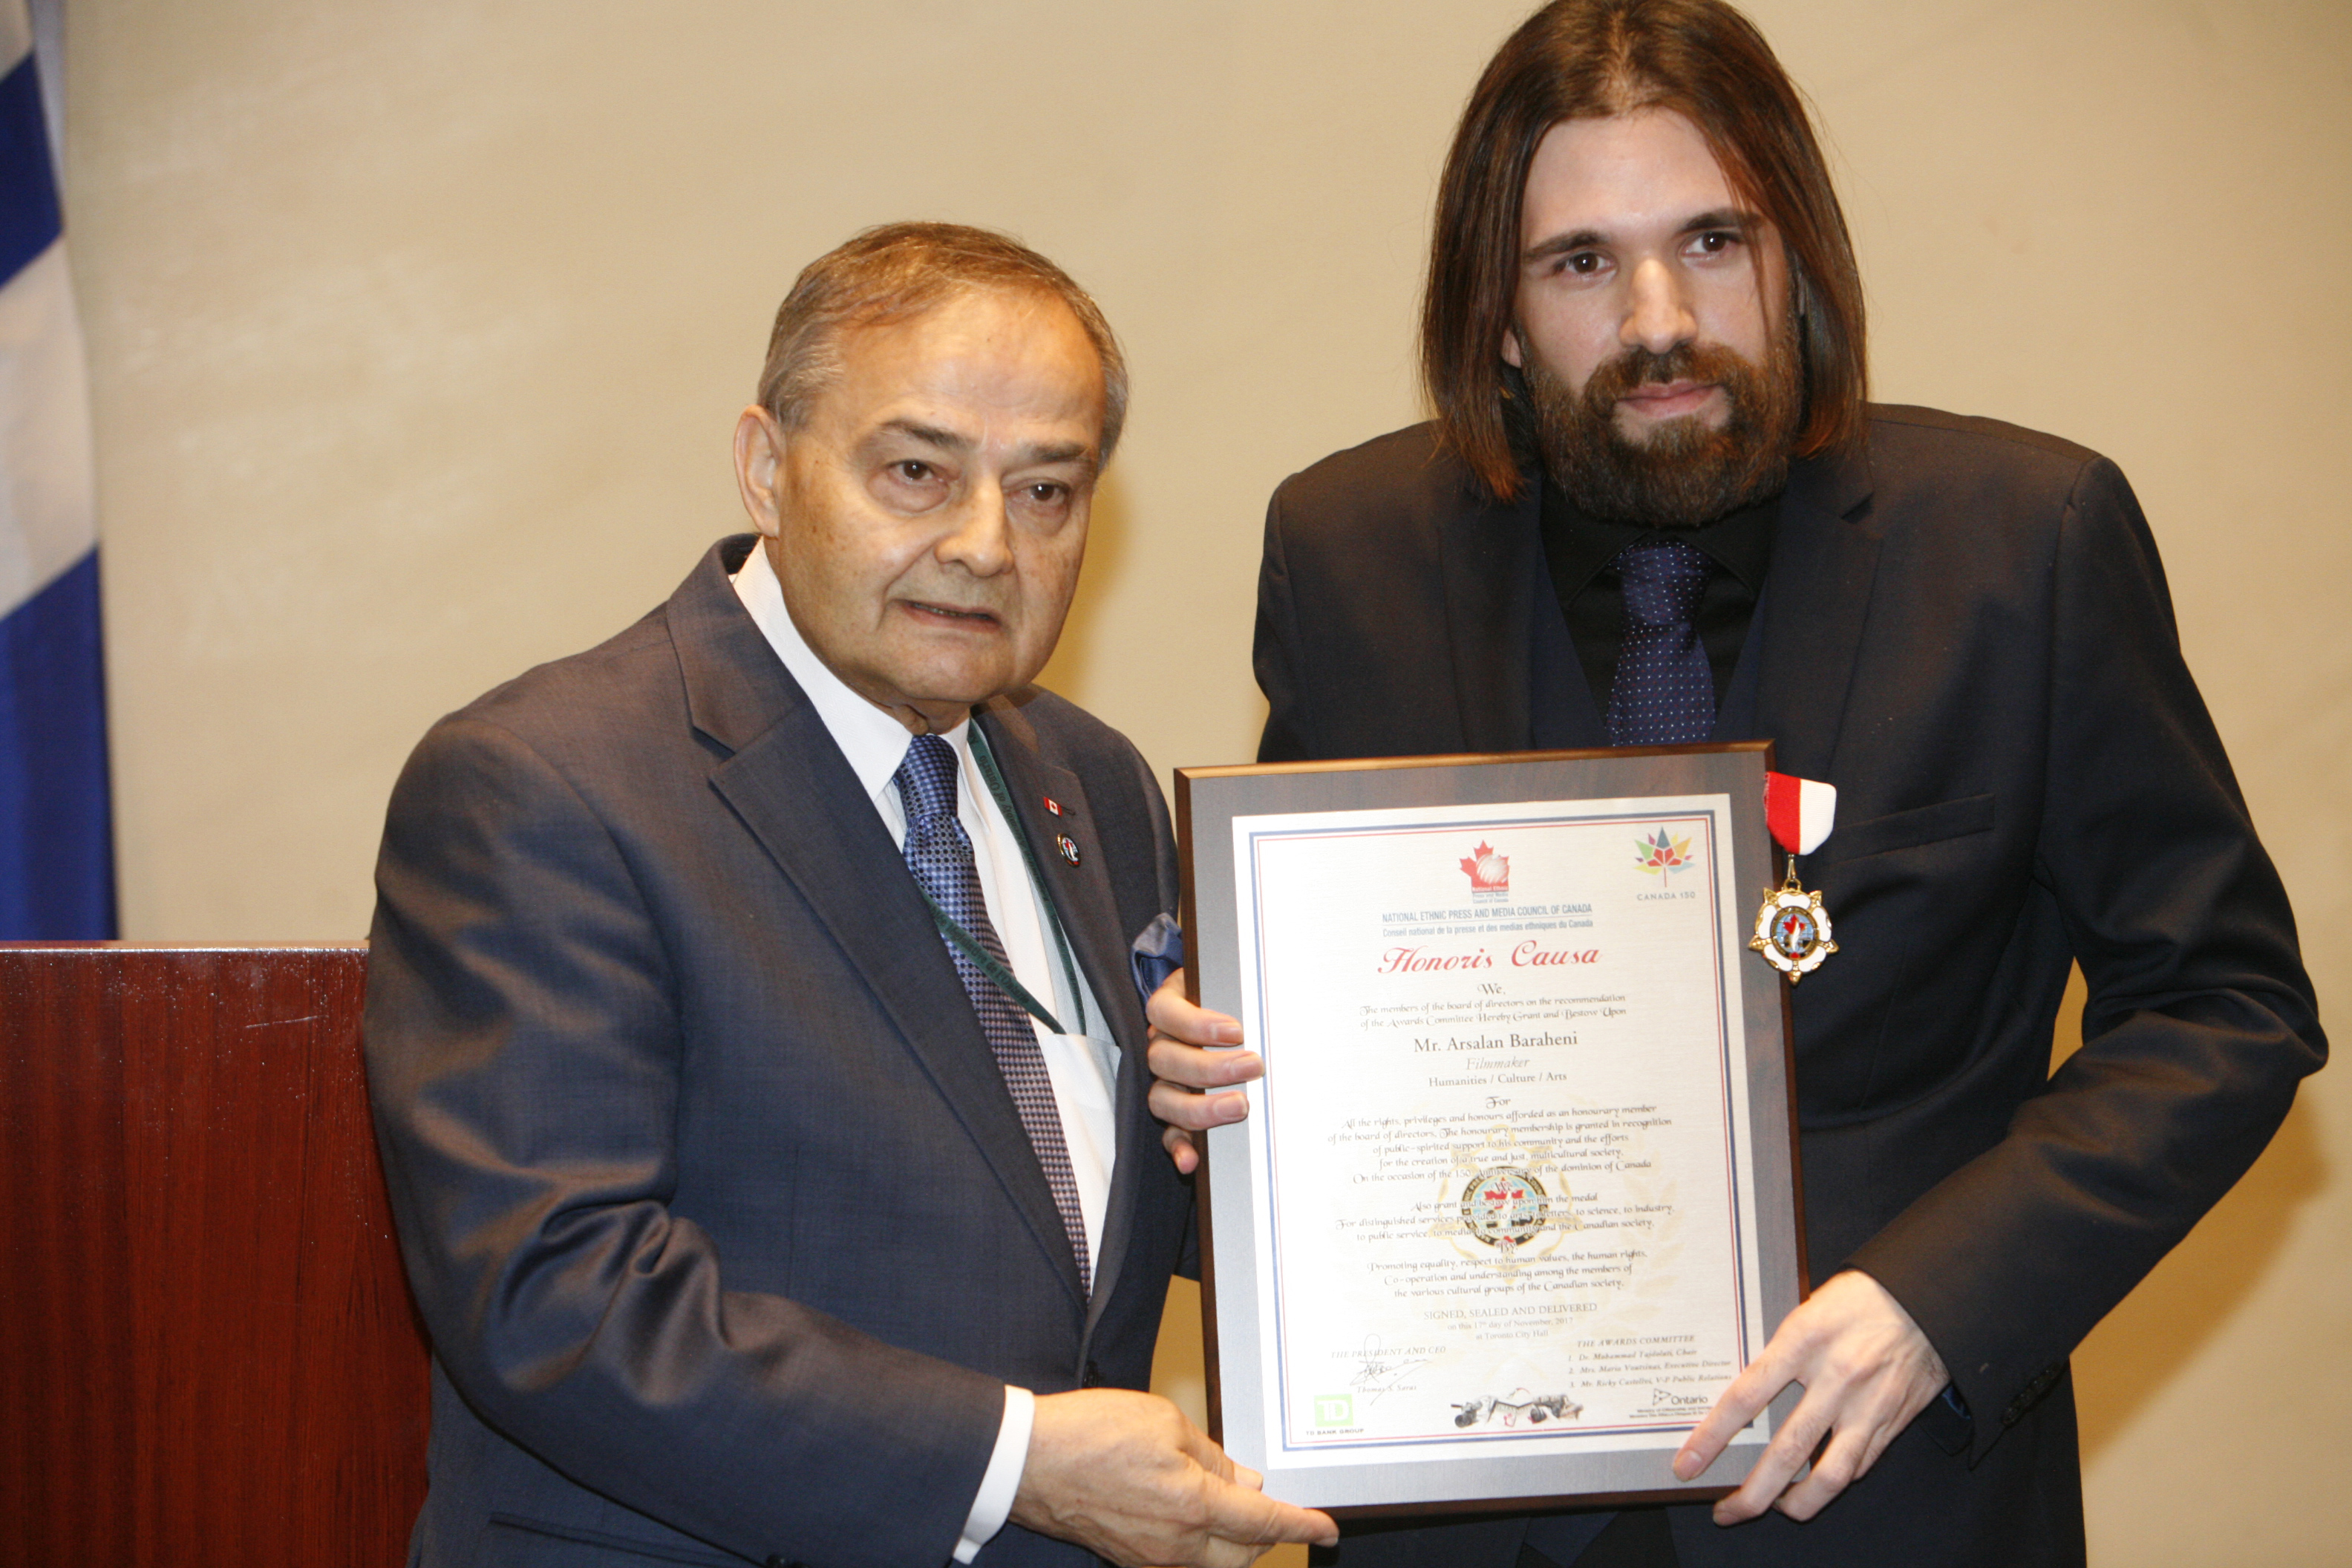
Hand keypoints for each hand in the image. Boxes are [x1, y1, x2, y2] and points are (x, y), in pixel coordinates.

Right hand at [1010, 1388, 1337, 1566]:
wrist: (1028, 1462)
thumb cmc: (1090, 1434)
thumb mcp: (1164, 1423)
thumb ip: (1212, 1457)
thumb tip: (1244, 1483)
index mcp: (1191, 1505)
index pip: (1264, 1522)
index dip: (1302, 1525)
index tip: (1327, 1529)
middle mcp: (1176, 1544)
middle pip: (1245, 1554)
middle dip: (1269, 1535)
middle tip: (1280, 1510)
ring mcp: (1151, 1557)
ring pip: (1215, 1562)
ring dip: (1236, 1542)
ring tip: (1237, 1508)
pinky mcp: (1131, 1557)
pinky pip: (1184, 1559)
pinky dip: (1204, 1543)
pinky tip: (1197, 1513)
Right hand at [1143, 973, 1260, 1174]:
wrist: (1242, 1017)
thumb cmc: (1238, 1005)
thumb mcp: (1238, 989)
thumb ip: (1245, 996)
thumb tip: (1275, 1001)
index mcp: (1170, 1009)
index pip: (1165, 1013)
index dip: (1196, 1024)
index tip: (1237, 1031)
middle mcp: (1162, 1046)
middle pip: (1163, 1059)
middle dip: (1210, 1067)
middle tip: (1252, 1067)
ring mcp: (1165, 1082)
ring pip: (1162, 1098)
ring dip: (1200, 1107)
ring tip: (1241, 1105)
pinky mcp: (1175, 1115)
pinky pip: (1168, 1134)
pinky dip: (1179, 1147)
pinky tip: (1192, 1159)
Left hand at [1671, 1270, 1949, 1524]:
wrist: (1928, 1298)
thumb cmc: (1859, 1298)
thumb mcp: (1808, 1309)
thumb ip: (1779, 1350)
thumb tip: (1744, 1392)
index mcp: (1804, 1340)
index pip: (1746, 1398)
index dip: (1713, 1437)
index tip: (1688, 1464)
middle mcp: (1835, 1378)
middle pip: (1787, 1451)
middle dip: (1752, 1493)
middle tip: (1726, 1512)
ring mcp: (1867, 1405)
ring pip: (1829, 1475)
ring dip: (1798, 1503)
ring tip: (1776, 1509)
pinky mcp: (1893, 1422)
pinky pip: (1859, 1464)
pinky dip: (1833, 1480)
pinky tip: (1816, 1484)